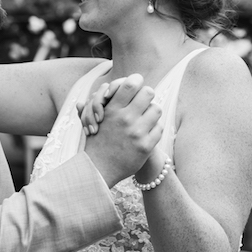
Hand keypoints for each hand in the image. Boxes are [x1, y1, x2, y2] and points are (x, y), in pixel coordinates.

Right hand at [83, 73, 162, 187]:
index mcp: (112, 109)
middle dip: (146, 95)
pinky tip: (147, 132)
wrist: (99, 169)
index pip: (131, 83)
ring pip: (157, 109)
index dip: (136, 82)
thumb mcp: (92, 120)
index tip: (135, 88)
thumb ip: (98, 103)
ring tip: (146, 118)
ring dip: (152, 112)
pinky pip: (159, 128)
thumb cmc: (96, 141)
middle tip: (143, 102)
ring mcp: (137, 132)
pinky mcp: (146, 146)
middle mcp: (125, 119)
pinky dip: (154, 129)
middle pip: (148, 92)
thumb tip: (105, 89)